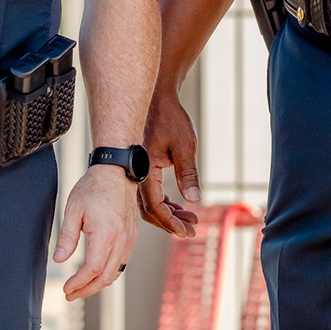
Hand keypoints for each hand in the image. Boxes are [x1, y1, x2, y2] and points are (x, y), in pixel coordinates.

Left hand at [55, 165, 140, 299]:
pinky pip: (122, 262)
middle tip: (71, 294)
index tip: (66, 288)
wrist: (117, 172)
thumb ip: (67, 237)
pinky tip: (96, 273)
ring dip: (98, 284)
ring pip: (116, 272)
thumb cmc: (95, 187)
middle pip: (105, 277)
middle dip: (87, 290)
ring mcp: (130, 239)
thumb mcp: (74, 209)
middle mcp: (122, 239)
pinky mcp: (132, 237)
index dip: (78, 283)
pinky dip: (109, 273)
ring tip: (81, 287)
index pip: (92, 269)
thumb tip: (59, 260)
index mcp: (107, 233)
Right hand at [139, 85, 200, 236]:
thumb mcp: (184, 145)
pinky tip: (178, 205)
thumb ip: (188, 173)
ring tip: (190, 219)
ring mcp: (138, 172)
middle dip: (170, 222)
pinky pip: (150, 192)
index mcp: (145, 171)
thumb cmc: (170, 118)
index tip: (187, 231)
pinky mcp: (142, 168)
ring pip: (149, 203)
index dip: (171, 222)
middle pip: (150, 210)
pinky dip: (164, 202)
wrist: (158, 98)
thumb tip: (193, 199)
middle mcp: (137, 174)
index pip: (155, 207)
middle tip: (191, 229)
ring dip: (168, 213)